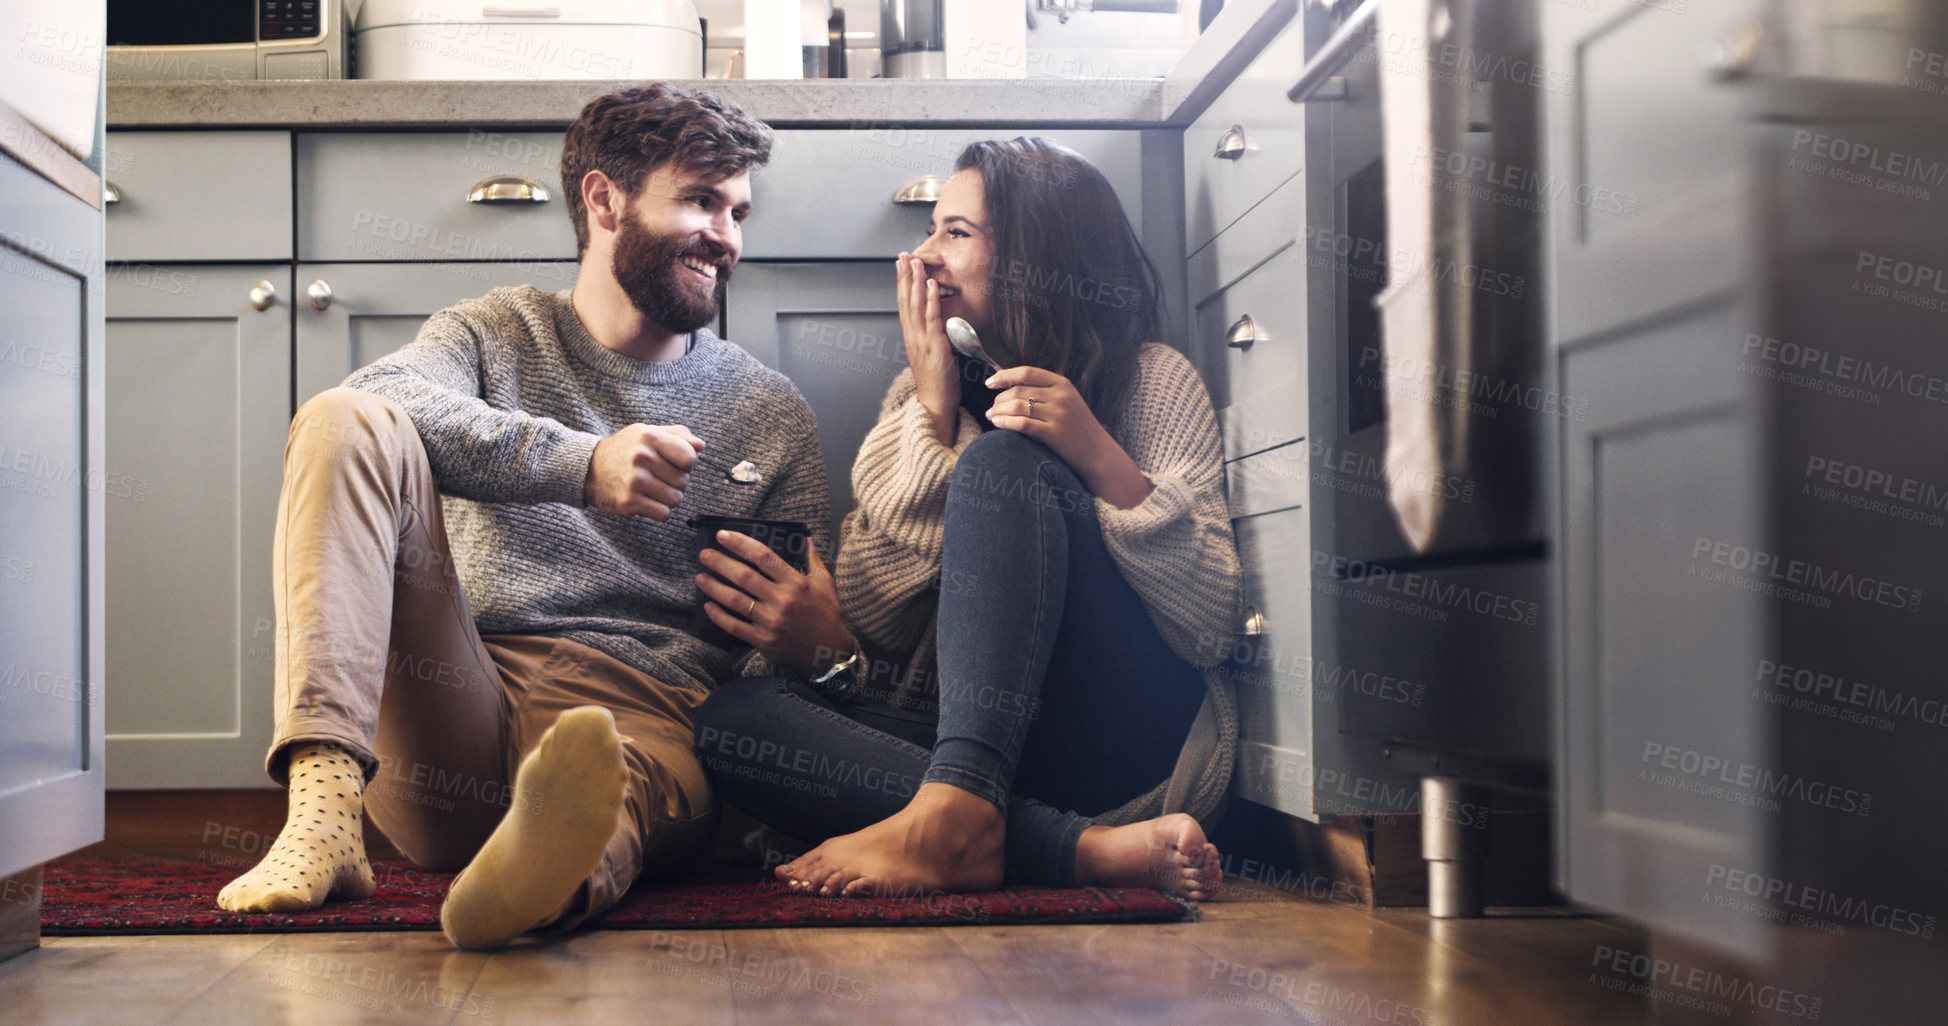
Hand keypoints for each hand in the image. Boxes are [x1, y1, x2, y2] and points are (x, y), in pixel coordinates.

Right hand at [583, 423, 704, 520]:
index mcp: (650, 436)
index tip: (674, 463)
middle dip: (675, 481)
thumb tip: (701, 446)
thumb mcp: (648, 432)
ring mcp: (635, 481)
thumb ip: (678, 435)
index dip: (686, 463)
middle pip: (684, 481)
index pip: (690, 458)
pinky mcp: (628, 502)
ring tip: (653, 489)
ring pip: (676, 499)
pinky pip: (663, 514)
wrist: (587, 469)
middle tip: (658, 477)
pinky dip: (659, 510)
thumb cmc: (624, 449)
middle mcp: (642, 457)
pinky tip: (647, 500)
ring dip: (668, 498)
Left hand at [696, 531, 855, 675]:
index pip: (763, 556)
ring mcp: (771, 621)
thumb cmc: (827, 614)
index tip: (723, 535)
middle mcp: (782, 600)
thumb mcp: (825, 582)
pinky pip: (735, 626)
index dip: (740, 544)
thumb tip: (804, 537)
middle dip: (720, 563)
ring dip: (714, 587)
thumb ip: (812, 558)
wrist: (829, 651)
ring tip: (700, 577)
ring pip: (735, 600)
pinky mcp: (763, 640)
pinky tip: (708, 605)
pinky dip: (719, 616)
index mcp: (795, 582)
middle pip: (744, 576)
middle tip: (704, 554)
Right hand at [896, 252, 959, 442]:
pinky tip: (930, 284)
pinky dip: (930, 300)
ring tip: (916, 262)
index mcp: (911, 339)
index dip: (901, 284)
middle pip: (905, 301)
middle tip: (903, 255)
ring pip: (915, 306)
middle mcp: (913, 337)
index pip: (904, 305)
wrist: (934, 405)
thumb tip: (933, 324)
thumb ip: (928, 339)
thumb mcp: (929, 357)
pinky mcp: (934, 346)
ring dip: (916, 282)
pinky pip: (931, 318)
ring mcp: (921, 341)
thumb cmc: (936, 385)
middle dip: (904, 276)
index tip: (901, 266)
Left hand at [984, 366, 1154, 509]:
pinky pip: (1021, 424)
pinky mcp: (1054, 433)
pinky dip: (1005, 422)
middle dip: (999, 399)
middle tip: (991, 408)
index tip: (989, 383)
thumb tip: (1010, 387)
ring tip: (991, 417)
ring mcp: (1058, 414)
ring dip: (998, 411)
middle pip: (1018, 390)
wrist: (1098, 454)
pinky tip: (997, 424)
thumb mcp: (1068, 401)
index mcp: (1063, 384)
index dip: (1004, 375)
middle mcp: (1061, 396)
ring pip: (1017, 406)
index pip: (1027, 372)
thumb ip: (1045, 392)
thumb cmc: (1078, 428)